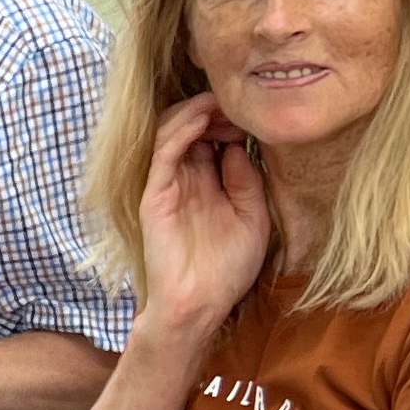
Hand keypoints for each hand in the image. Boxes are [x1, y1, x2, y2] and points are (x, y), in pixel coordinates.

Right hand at [137, 93, 269, 335]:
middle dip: (216, 109)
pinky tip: (203, 118)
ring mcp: (168, 184)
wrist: (201, 306)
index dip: (230, 119)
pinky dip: (181, 128)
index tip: (254, 114)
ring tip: (223, 106)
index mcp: (208, 183)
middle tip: (240, 103)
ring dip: (198, 111)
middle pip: (192, 126)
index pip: (212, 136)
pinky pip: (164, 151)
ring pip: (173, 130)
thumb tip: (237, 147)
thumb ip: (247, 181)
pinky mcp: (155, 194)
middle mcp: (186, 179)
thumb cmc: (227, 269)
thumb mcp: (253, 219)